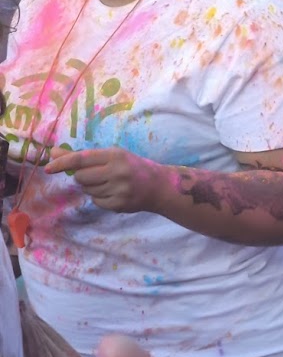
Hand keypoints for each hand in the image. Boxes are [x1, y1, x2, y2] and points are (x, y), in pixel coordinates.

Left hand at [44, 147, 166, 213]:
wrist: (159, 186)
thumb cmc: (133, 167)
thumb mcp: (113, 156)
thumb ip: (84, 156)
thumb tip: (54, 153)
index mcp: (116, 155)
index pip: (81, 159)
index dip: (63, 163)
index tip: (48, 167)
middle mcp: (117, 171)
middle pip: (81, 177)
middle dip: (83, 177)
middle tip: (99, 175)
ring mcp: (118, 189)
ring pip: (88, 190)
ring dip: (93, 187)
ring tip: (111, 183)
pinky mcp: (118, 204)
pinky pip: (96, 201)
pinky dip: (101, 197)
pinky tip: (114, 193)